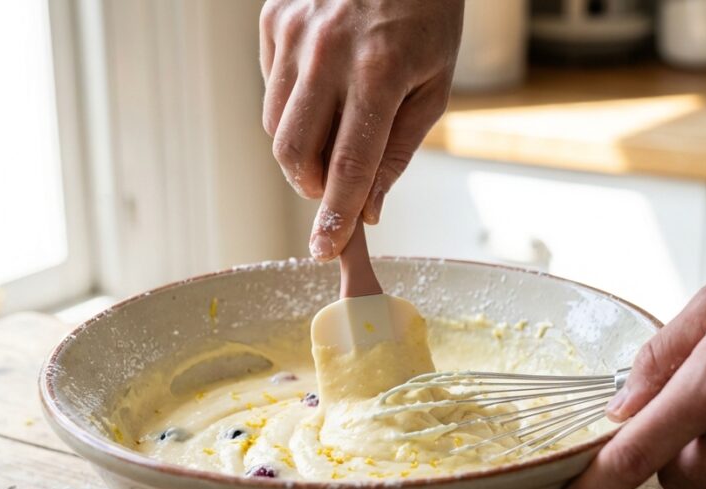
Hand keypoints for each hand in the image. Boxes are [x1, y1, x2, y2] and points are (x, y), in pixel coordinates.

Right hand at [259, 0, 463, 260]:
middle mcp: (329, 51)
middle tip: (335, 189)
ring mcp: (294, 32)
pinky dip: (293, 106)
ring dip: (301, 152)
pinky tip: (324, 84)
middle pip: (293, 152)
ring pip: (275, 125)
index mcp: (381, 70)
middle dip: (311, 187)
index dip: (335, 214)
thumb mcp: (434, 87)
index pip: (349, 163)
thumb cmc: (427, 19)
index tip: (324, 249)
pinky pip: (271, 88)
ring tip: (335, 131)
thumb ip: (398, 152)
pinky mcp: (273, 20)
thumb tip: (368, 210)